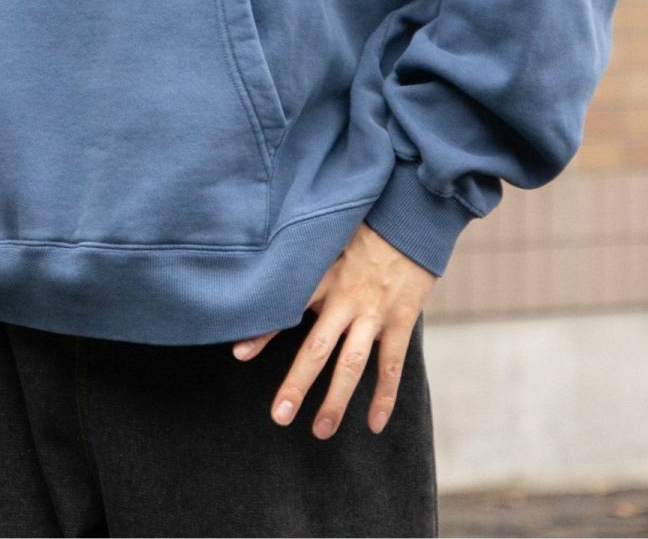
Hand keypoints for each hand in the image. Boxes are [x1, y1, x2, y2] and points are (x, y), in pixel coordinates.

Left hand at [231, 221, 436, 437]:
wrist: (409, 217)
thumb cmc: (363, 228)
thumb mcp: (328, 239)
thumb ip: (304, 261)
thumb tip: (268, 271)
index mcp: (323, 277)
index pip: (287, 306)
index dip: (262, 330)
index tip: (238, 353)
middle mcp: (345, 298)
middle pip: (317, 348)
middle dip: (297, 384)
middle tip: (280, 417)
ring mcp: (374, 312)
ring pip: (352, 364)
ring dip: (336, 400)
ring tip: (321, 431)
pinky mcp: (400, 319)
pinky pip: (391, 364)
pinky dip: (384, 395)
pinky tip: (374, 423)